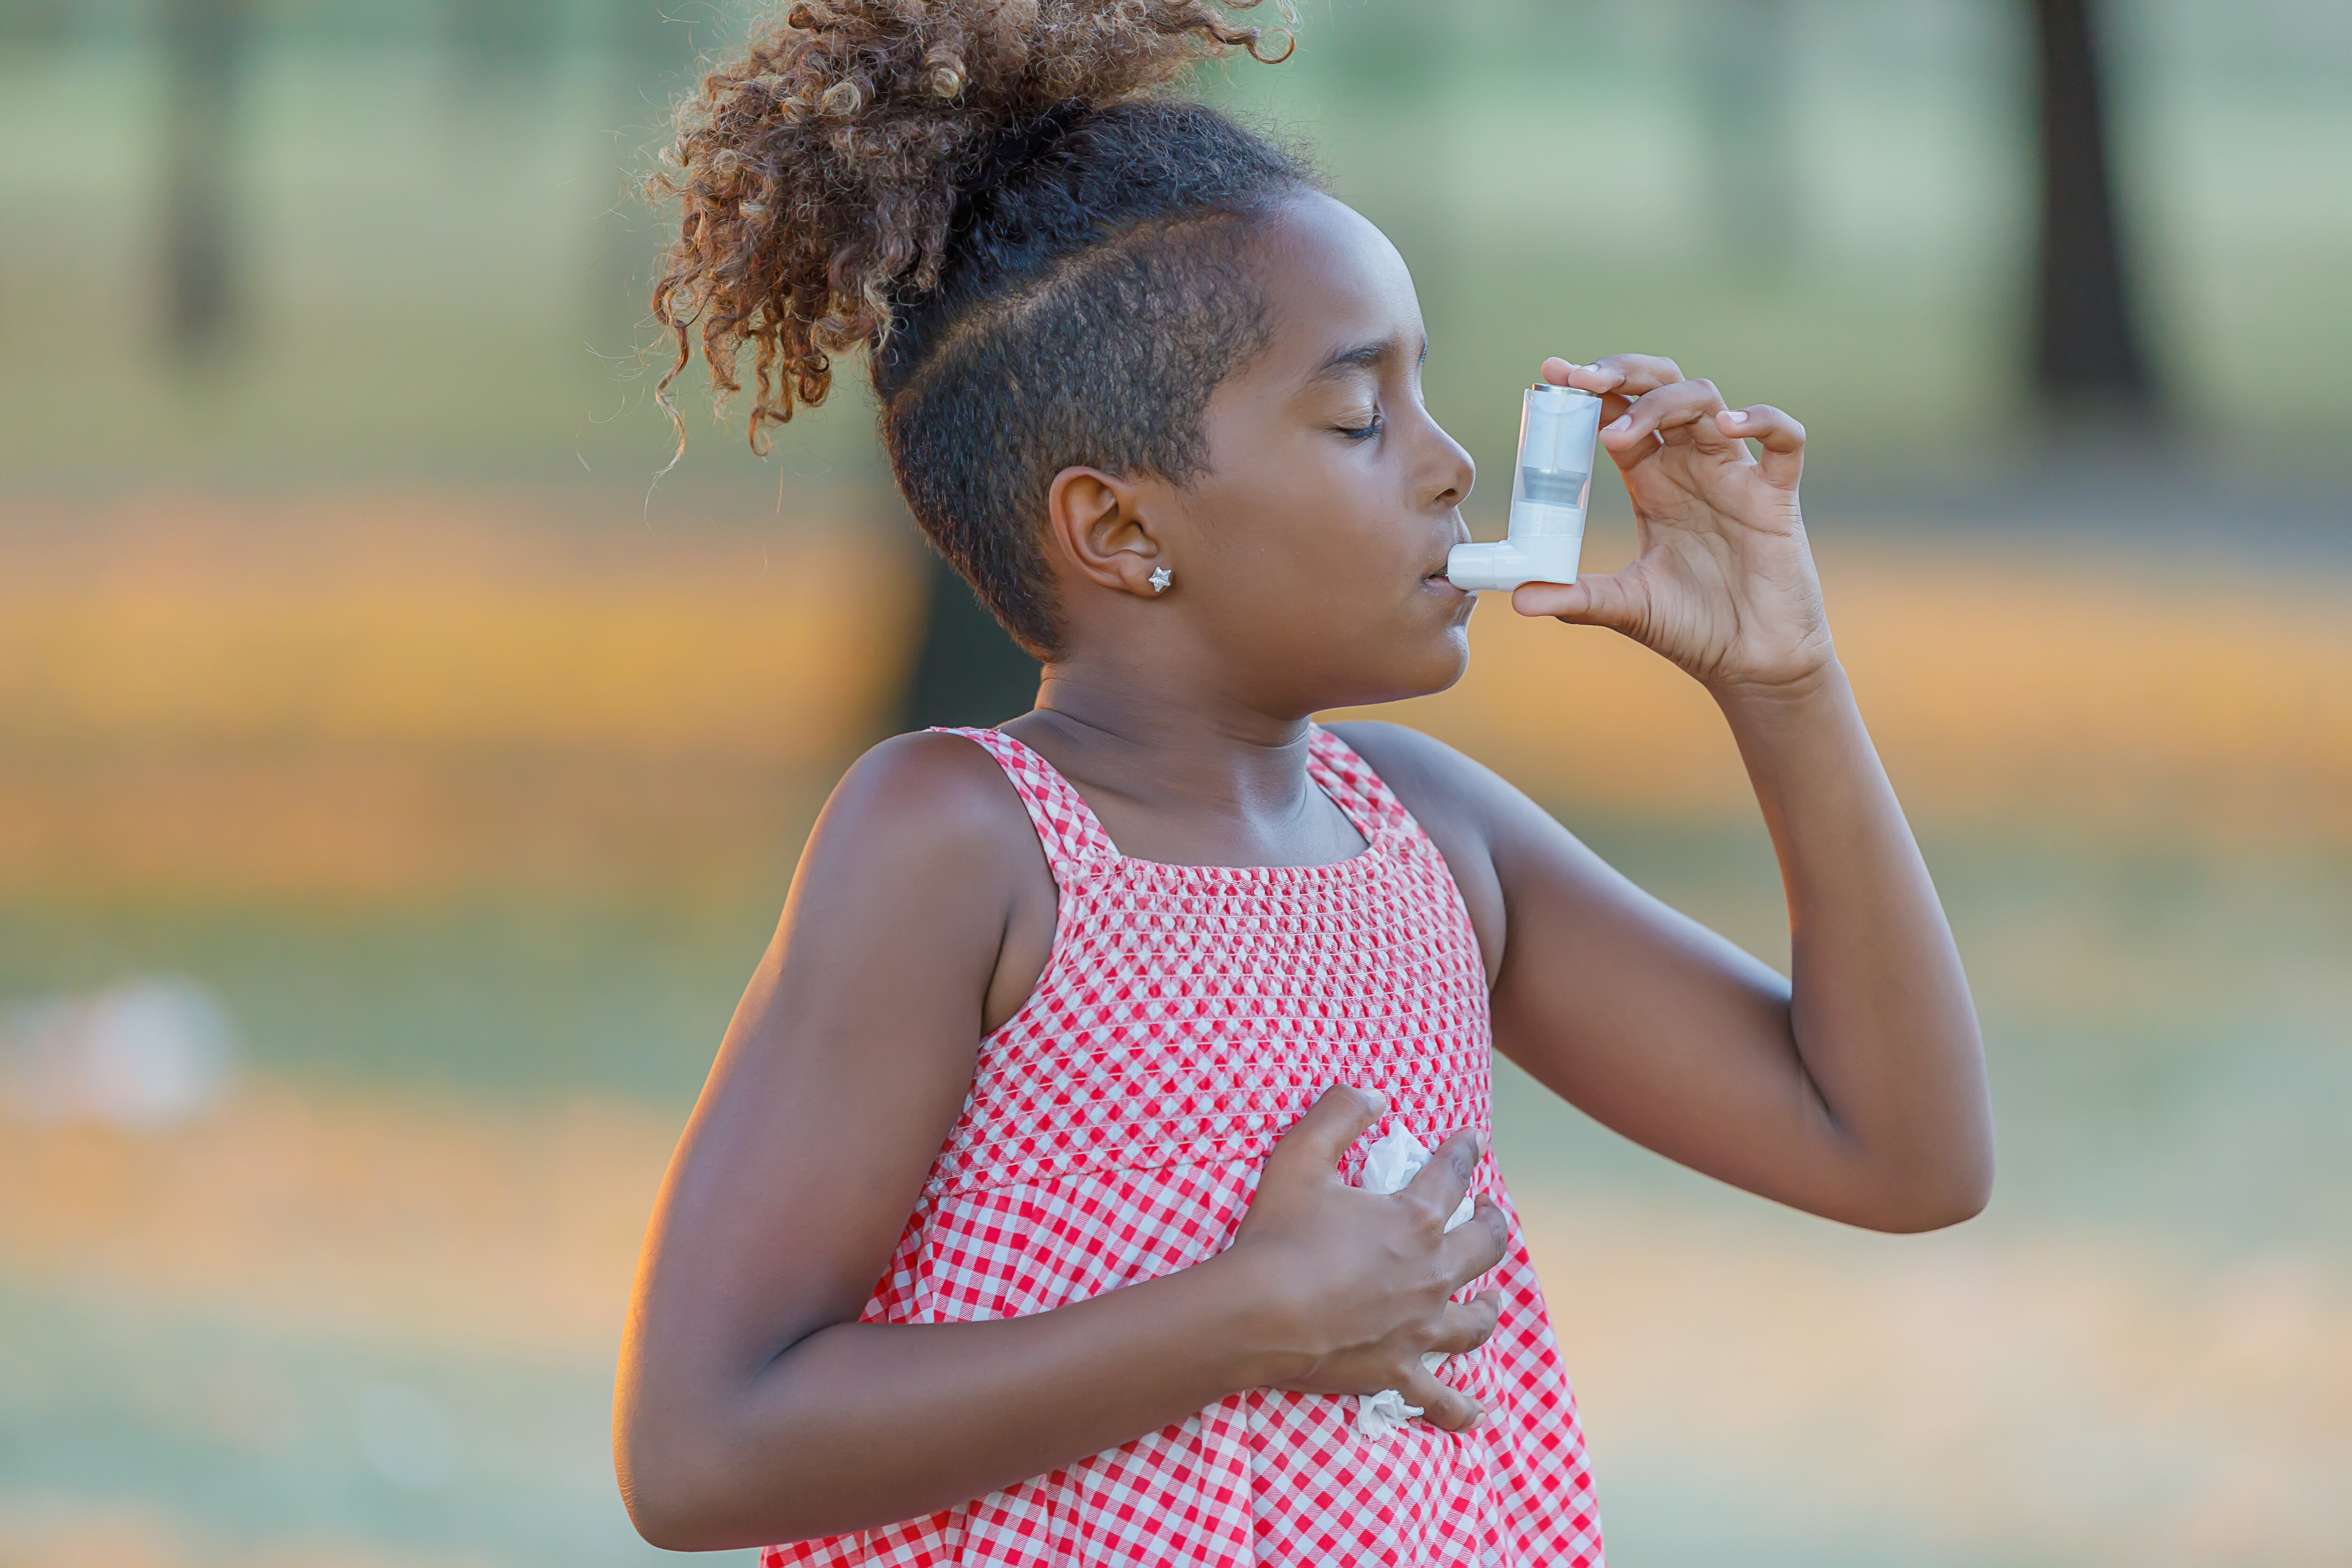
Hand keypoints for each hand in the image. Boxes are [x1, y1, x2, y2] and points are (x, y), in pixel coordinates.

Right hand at [1220, 1084, 1507, 1431]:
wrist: (1257, 1315)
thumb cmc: (1277, 1235)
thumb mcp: (1298, 1156)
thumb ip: (1338, 1114)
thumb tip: (1371, 1093)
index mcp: (1414, 1220)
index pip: (1452, 1175)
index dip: (1464, 1152)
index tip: (1471, 1141)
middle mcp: (1431, 1275)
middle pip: (1483, 1246)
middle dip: (1490, 1224)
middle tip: (1487, 1213)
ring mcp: (1420, 1329)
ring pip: (1475, 1321)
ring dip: (1487, 1306)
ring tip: (1489, 1299)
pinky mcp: (1399, 1372)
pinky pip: (1442, 1399)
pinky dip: (1461, 1409)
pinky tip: (1475, 1414)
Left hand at [1511, 354, 1836, 696]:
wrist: (1749, 663)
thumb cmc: (1692, 628)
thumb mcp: (1623, 607)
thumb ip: (1574, 598)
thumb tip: (1518, 598)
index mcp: (1650, 481)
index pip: (1617, 415)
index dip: (1589, 390)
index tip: (1552, 375)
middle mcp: (1689, 466)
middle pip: (1660, 387)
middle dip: (1623, 373)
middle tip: (1583, 380)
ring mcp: (1734, 475)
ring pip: (1707, 401)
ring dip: (1664, 402)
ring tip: (1623, 432)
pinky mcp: (1776, 497)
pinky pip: (1784, 439)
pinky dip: (1763, 421)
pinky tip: (1730, 426)